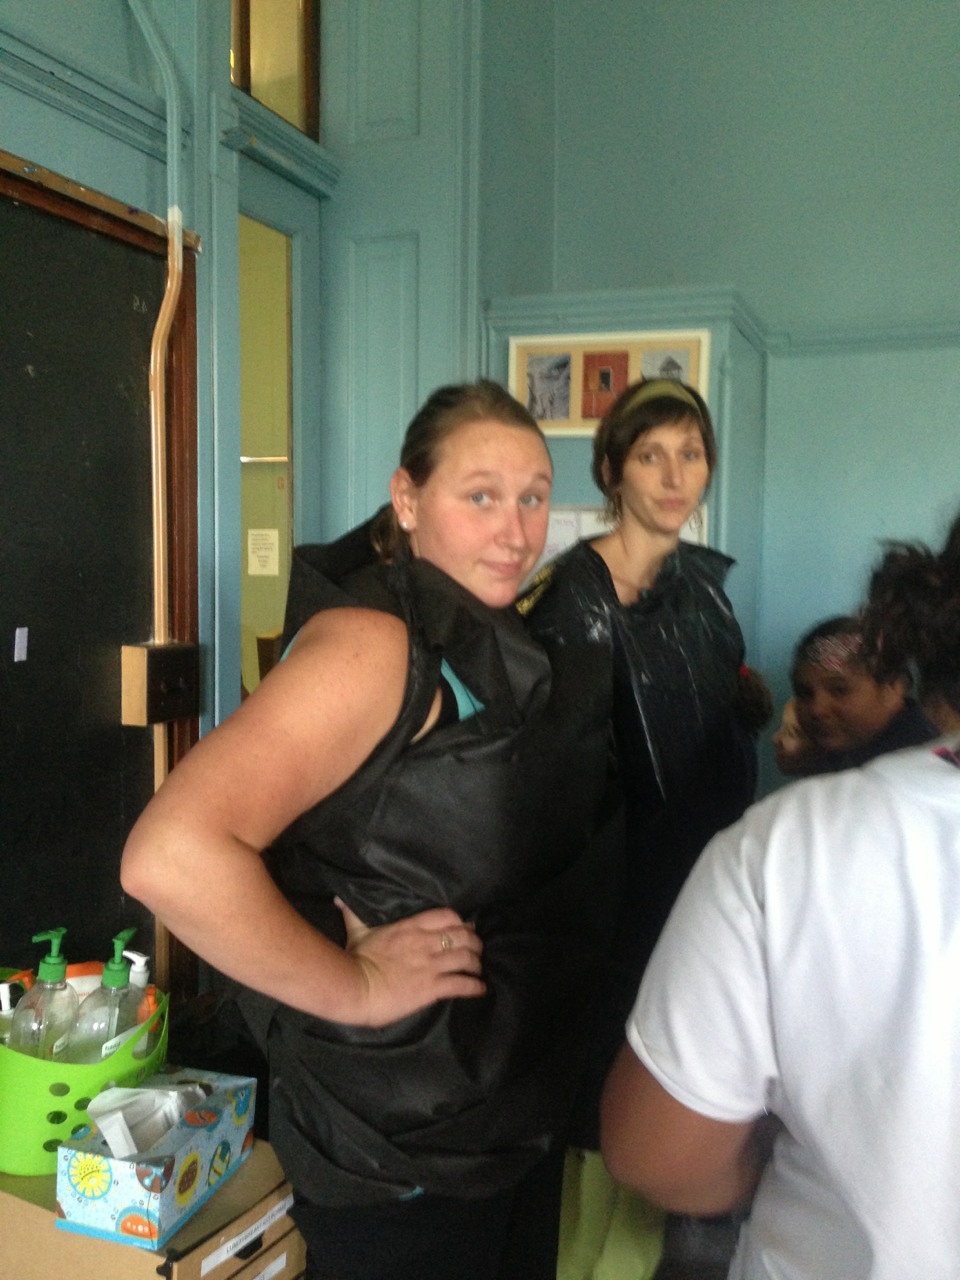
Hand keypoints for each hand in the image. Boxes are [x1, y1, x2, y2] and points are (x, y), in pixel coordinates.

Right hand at [335, 899, 484, 1026]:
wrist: (353, 987)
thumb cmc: (355, 958)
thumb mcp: (356, 930)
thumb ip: (353, 912)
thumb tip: (339, 897)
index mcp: (410, 926)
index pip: (447, 915)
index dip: (460, 921)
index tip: (465, 927)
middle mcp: (425, 943)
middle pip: (463, 936)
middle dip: (474, 942)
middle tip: (476, 948)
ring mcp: (430, 966)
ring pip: (466, 958)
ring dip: (476, 963)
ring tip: (478, 968)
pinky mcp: (431, 988)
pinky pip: (461, 984)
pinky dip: (474, 986)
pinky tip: (480, 988)